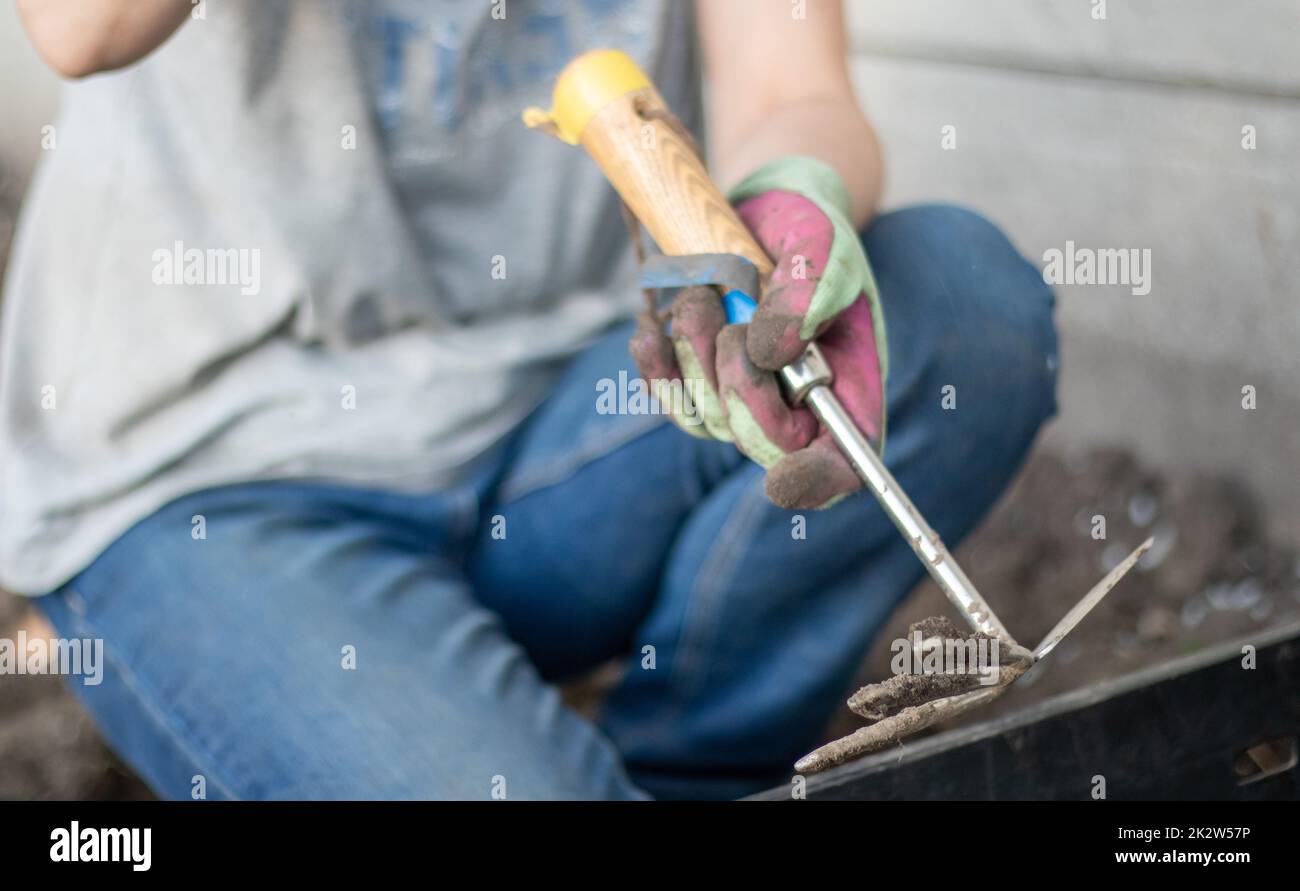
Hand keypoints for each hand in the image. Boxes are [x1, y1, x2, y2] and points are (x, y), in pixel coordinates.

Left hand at [630, 156, 886, 508]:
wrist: (768, 212)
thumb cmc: (812, 231)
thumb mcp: (823, 244)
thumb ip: (811, 291)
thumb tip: (772, 352)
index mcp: (848, 388)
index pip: (841, 464)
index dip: (814, 481)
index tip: (781, 478)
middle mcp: (797, 409)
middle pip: (760, 443)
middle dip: (738, 385)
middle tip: (732, 320)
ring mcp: (743, 401)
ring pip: (707, 417)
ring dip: (695, 354)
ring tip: (704, 295)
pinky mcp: (698, 383)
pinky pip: (669, 397)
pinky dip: (656, 365)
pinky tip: (651, 329)